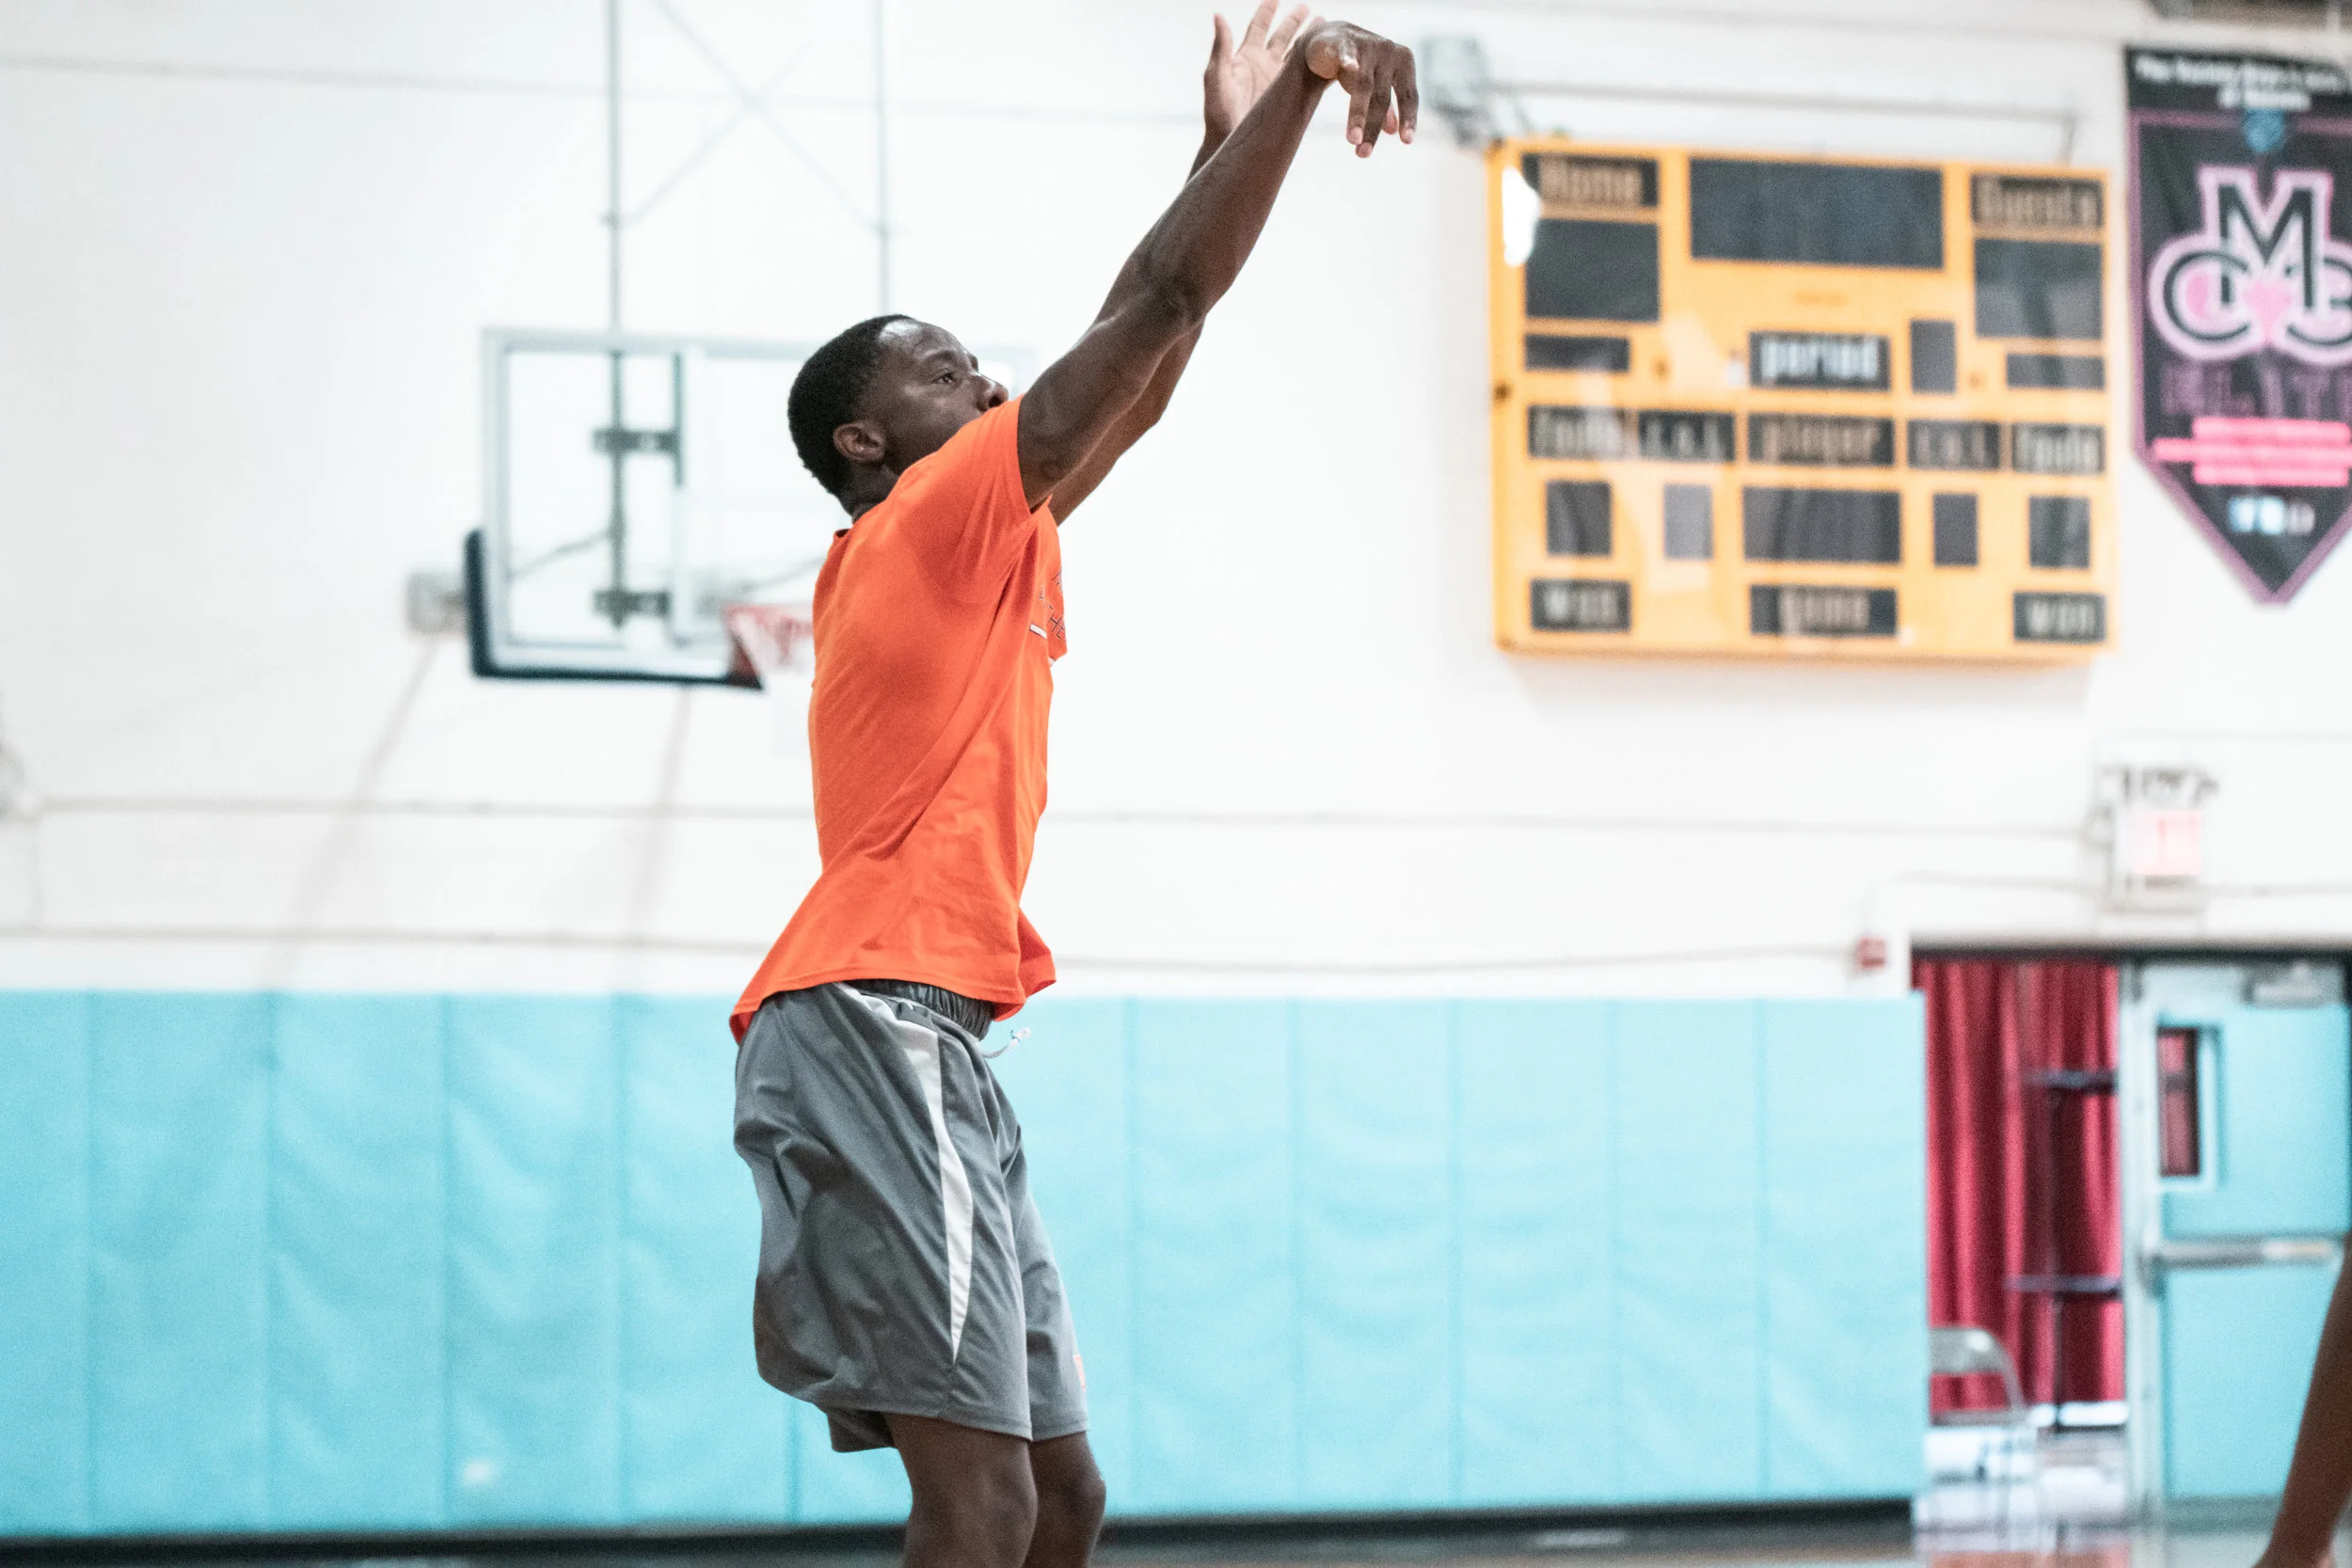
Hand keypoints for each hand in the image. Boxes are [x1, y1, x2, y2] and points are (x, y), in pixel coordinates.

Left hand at [1204, 2, 1314, 144]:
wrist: (1230, 143)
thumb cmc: (1218, 113)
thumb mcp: (1216, 77)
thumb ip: (1220, 47)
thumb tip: (1218, 15)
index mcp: (1246, 56)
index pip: (1259, 25)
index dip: (1268, 9)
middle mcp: (1263, 64)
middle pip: (1282, 35)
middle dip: (1294, 21)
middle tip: (1308, 9)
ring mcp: (1276, 80)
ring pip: (1297, 53)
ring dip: (1309, 40)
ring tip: (1323, 27)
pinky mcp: (1287, 96)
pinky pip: (1306, 76)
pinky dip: (1319, 66)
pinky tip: (1331, 59)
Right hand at [1300, 20, 1416, 154]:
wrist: (1333, 37)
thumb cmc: (1361, 65)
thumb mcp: (1376, 85)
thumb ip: (1385, 106)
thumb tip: (1394, 132)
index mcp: (1404, 63)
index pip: (1409, 96)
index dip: (1408, 118)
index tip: (1407, 142)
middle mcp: (1389, 52)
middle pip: (1382, 97)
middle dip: (1372, 128)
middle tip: (1363, 154)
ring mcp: (1367, 45)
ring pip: (1363, 86)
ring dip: (1357, 116)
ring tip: (1352, 141)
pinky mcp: (1344, 41)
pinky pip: (1347, 54)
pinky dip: (1349, 61)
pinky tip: (1351, 69)